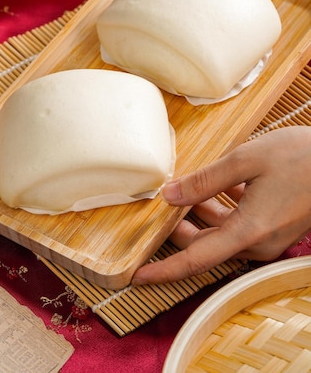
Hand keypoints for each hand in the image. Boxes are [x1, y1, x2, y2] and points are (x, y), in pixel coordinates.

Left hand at [132, 126, 310, 284]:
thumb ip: (204, 180)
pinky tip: (215, 185)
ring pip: (219, 233)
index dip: (163, 270)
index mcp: (249, 232)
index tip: (136, 274)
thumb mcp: (246, 160)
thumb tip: (168, 195)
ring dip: (199, 214)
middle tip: (158, 205)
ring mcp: (267, 237)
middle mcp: (257, 243)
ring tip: (183, 189)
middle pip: (204, 245)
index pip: (195, 260)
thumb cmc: (300, 157)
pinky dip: (220, 208)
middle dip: (178, 229)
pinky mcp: (273, 227)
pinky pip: (236, 225)